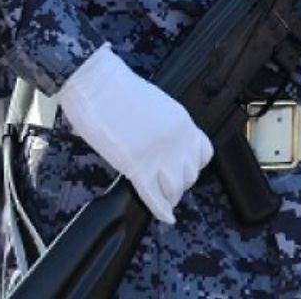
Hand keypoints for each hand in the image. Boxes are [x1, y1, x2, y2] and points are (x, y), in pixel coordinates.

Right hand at [54, 44, 212, 224]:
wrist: (96, 83)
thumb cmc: (117, 87)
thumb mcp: (154, 103)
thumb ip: (162, 126)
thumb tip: (158, 143)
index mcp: (182, 122)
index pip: (203, 153)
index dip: (194, 164)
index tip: (184, 168)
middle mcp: (176, 140)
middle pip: (190, 175)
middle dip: (180, 183)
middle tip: (168, 184)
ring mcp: (158, 155)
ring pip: (175, 189)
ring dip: (170, 196)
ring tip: (163, 198)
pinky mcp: (136, 165)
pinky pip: (154, 196)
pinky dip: (160, 210)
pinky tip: (165, 217)